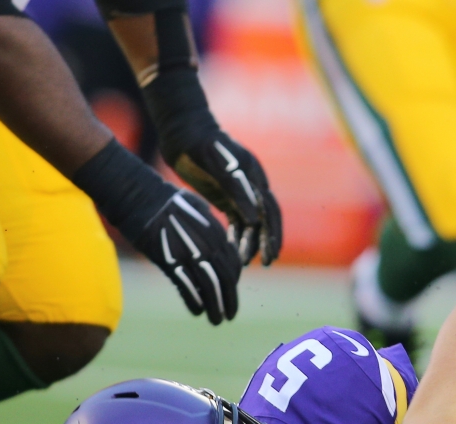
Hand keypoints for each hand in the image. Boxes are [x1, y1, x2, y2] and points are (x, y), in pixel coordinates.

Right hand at [134, 189, 241, 324]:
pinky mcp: (168, 259)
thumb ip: (208, 226)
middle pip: (226, 278)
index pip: (233, 263)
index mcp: (214, 230)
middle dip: (229, 299)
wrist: (137, 192)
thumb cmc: (163, 198)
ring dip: (215, 306)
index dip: (233, 282)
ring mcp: (188, 251)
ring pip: (209, 285)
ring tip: (217, 320)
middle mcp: (206, 243)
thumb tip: (217, 241)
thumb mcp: (196, 208)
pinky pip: (187, 285)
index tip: (229, 293)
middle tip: (230, 316)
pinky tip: (197, 311)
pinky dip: (194, 300)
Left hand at [172, 132, 281, 265]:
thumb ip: (236, 190)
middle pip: (265, 220)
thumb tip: (254, 219)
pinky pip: (237, 222)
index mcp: (254, 177)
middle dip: (267, 242)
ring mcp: (240, 193)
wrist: (182, 128)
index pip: (270, 211)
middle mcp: (252, 186)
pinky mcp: (228, 197)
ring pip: (251, 223)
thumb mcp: (216, 164)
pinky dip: (236, 236)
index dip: (273, 233)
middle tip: (267, 263)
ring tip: (243, 263)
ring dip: (250, 242)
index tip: (271, 253)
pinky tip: (232, 251)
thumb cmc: (199, 144)